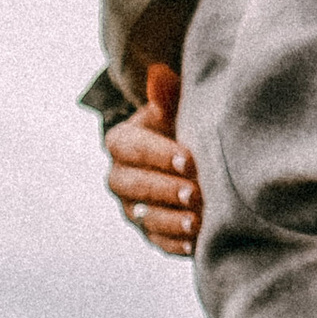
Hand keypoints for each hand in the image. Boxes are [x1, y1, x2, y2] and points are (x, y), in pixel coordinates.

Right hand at [105, 64, 200, 256]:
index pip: (132, 148)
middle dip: (165, 190)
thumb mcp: (174, 110)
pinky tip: (194, 243)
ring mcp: (131, 207)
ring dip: (170, 220)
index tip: (189, 160)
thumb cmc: (181, 127)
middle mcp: (119, 177)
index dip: (159, 155)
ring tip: (196, 222)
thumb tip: (159, 74)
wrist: (186, 159)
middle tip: (195, 193)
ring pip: (143, 216)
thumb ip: (167, 97)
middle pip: (134, 185)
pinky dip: (174, 243)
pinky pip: (156, 240)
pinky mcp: (148, 231)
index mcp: (121, 143)